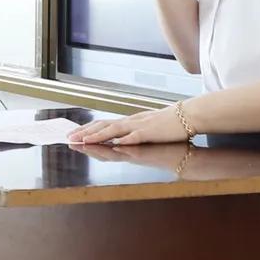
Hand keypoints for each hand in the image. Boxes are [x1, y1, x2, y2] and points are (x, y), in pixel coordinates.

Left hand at [68, 101, 193, 149]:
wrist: (189, 116)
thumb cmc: (170, 123)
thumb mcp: (148, 127)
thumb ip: (134, 131)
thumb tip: (121, 137)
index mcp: (130, 121)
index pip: (105, 124)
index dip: (88, 129)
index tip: (74, 133)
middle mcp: (132, 121)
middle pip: (104, 125)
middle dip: (86, 132)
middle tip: (69, 137)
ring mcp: (140, 126)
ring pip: (115, 130)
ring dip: (98, 135)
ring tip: (84, 140)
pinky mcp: (151, 132)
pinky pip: (136, 136)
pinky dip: (125, 139)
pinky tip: (116, 143)